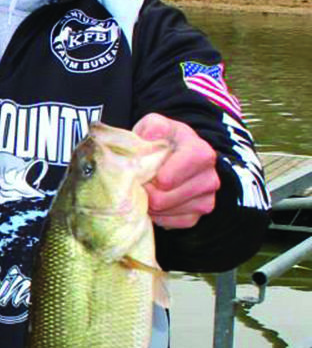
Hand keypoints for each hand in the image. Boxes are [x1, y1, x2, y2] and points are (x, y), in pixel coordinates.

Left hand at [133, 113, 219, 228]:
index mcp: (200, 153)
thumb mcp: (155, 124)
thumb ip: (153, 126)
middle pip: (162, 199)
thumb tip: (149, 135)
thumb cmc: (163, 140)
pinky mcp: (199, 215)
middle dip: (145, 192)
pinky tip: (155, 201)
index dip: (146, 178)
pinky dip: (158, 215)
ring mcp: (207, 199)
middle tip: (138, 182)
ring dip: (149, 204)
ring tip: (146, 189)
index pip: (166, 179)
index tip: (139, 170)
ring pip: (165, 212)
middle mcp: (210, 178)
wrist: (176, 153)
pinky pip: (171, 223)